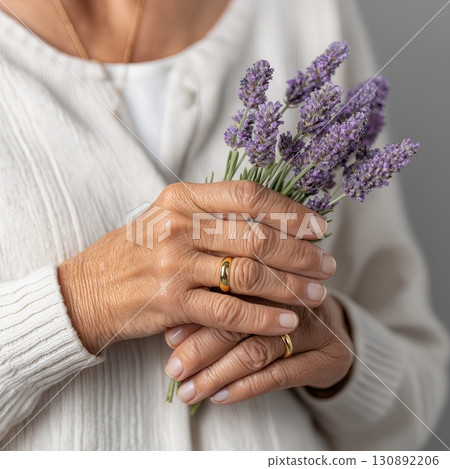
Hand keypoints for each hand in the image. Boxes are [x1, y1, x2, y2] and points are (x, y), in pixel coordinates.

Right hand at [58, 181, 331, 353]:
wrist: (88, 288)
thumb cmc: (135, 251)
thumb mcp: (167, 218)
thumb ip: (211, 214)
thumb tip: (270, 220)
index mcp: (181, 198)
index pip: (248, 196)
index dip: (289, 211)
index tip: (317, 227)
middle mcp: (179, 227)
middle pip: (256, 237)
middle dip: (301, 253)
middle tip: (327, 266)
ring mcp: (174, 265)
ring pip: (249, 275)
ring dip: (290, 286)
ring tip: (316, 294)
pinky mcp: (171, 303)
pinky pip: (229, 312)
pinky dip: (263, 318)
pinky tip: (286, 322)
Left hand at [164, 295, 353, 403]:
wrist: (334, 330)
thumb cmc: (279, 312)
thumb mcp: (253, 299)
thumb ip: (217, 307)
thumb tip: (169, 330)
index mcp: (271, 272)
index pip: (227, 292)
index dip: (196, 316)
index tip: (169, 337)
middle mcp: (291, 296)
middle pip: (238, 321)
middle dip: (201, 350)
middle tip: (174, 371)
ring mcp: (312, 326)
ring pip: (255, 351)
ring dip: (217, 375)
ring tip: (189, 392)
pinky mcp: (326, 357)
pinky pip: (280, 375)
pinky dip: (245, 388)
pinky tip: (220, 397)